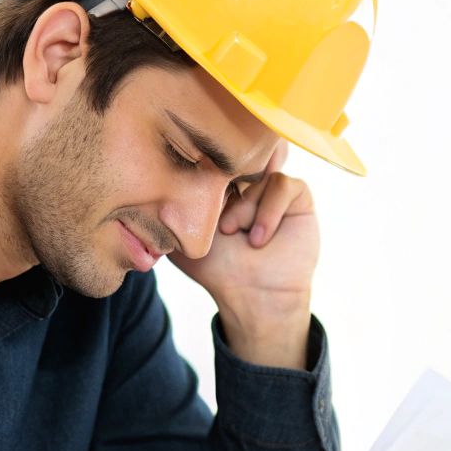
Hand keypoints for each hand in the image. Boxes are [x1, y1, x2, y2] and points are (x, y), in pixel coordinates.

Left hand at [169, 146, 316, 367]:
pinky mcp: (298, 196)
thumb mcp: (181, 233)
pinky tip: (258, 238)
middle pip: (239, 155)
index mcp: (222, 184)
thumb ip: (168, 205)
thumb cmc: (216, 268)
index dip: (205, 171)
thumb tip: (151, 177)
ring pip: (258, 173)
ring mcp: (273, 187)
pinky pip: (283, 185)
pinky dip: (267, 212)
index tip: (198, 197)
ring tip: (236, 234)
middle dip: (225, 184)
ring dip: (243, 208)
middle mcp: (248, 181)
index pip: (214, 156)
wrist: (251, 294)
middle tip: (219, 220)